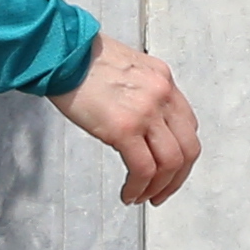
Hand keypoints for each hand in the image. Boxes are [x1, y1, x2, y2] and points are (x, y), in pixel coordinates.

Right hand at [51, 46, 197, 204]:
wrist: (60, 51)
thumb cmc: (81, 58)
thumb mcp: (126, 68)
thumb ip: (142, 93)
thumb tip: (141, 123)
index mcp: (163, 80)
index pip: (188, 125)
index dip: (182, 154)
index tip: (169, 168)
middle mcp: (162, 95)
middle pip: (188, 148)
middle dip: (177, 178)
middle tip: (161, 192)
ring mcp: (146, 112)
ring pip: (170, 163)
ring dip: (159, 187)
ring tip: (143, 197)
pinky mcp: (124, 128)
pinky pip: (143, 169)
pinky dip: (138, 188)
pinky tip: (128, 193)